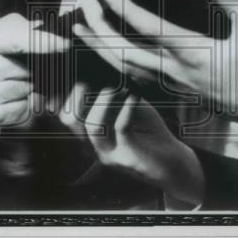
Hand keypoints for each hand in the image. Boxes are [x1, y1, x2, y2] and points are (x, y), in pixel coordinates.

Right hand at [0, 13, 68, 137]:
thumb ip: (9, 28)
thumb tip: (41, 28)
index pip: (18, 40)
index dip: (45, 42)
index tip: (64, 43)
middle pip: (31, 67)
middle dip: (34, 65)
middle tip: (20, 65)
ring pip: (32, 88)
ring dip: (29, 84)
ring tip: (9, 81)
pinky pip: (27, 108)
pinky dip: (24, 102)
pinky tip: (9, 97)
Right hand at [60, 83, 203, 206]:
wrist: (173, 164)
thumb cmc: (149, 133)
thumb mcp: (130, 110)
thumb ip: (116, 96)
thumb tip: (105, 74)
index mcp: (92, 137)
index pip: (66, 117)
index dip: (64, 97)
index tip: (76, 80)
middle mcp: (95, 148)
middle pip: (71, 122)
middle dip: (76, 97)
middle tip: (87, 80)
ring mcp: (110, 155)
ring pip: (92, 127)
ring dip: (102, 101)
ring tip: (115, 87)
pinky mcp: (129, 157)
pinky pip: (121, 129)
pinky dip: (127, 108)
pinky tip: (134, 95)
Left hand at [73, 0, 237, 134]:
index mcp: (194, 53)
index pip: (151, 31)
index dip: (126, 11)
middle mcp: (174, 72)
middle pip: (124, 54)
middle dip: (98, 30)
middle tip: (81, 6)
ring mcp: (170, 85)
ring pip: (123, 69)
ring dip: (99, 46)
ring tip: (79, 26)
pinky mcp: (170, 91)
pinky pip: (132, 77)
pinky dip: (112, 62)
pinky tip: (102, 49)